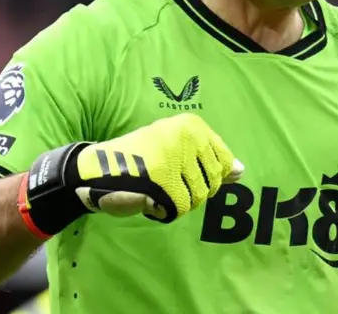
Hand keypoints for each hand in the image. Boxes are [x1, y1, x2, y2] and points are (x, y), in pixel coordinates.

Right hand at [20, 113, 243, 235]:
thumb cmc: (139, 158)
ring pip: (198, 198)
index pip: (225, 160)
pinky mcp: (163, 181)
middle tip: (165, 181)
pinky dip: (165, 210)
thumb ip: (210, 159)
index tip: (183, 171)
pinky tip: (148, 198)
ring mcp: (174, 158)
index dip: (207, 175)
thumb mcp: (177, 149)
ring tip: (156, 188)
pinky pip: (180, 208)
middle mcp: (186, 137)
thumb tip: (242, 172)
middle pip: (213, 182)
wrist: (95, 169)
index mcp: (192, 125)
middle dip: (192, 190)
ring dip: (178, 201)